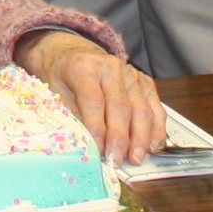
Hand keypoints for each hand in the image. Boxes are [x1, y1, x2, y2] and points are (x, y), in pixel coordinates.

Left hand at [14, 30, 164, 164]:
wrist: (74, 51)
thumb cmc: (64, 74)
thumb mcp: (56, 90)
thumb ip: (73, 114)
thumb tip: (88, 144)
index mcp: (84, 67)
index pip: (93, 100)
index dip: (97, 127)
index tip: (99, 150)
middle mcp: (110, 68)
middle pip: (120, 106)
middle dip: (120, 138)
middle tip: (117, 160)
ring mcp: (131, 74)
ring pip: (141, 109)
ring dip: (140, 138)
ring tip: (135, 158)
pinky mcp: (145, 82)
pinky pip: (156, 107)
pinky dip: (156, 129)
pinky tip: (151, 146)